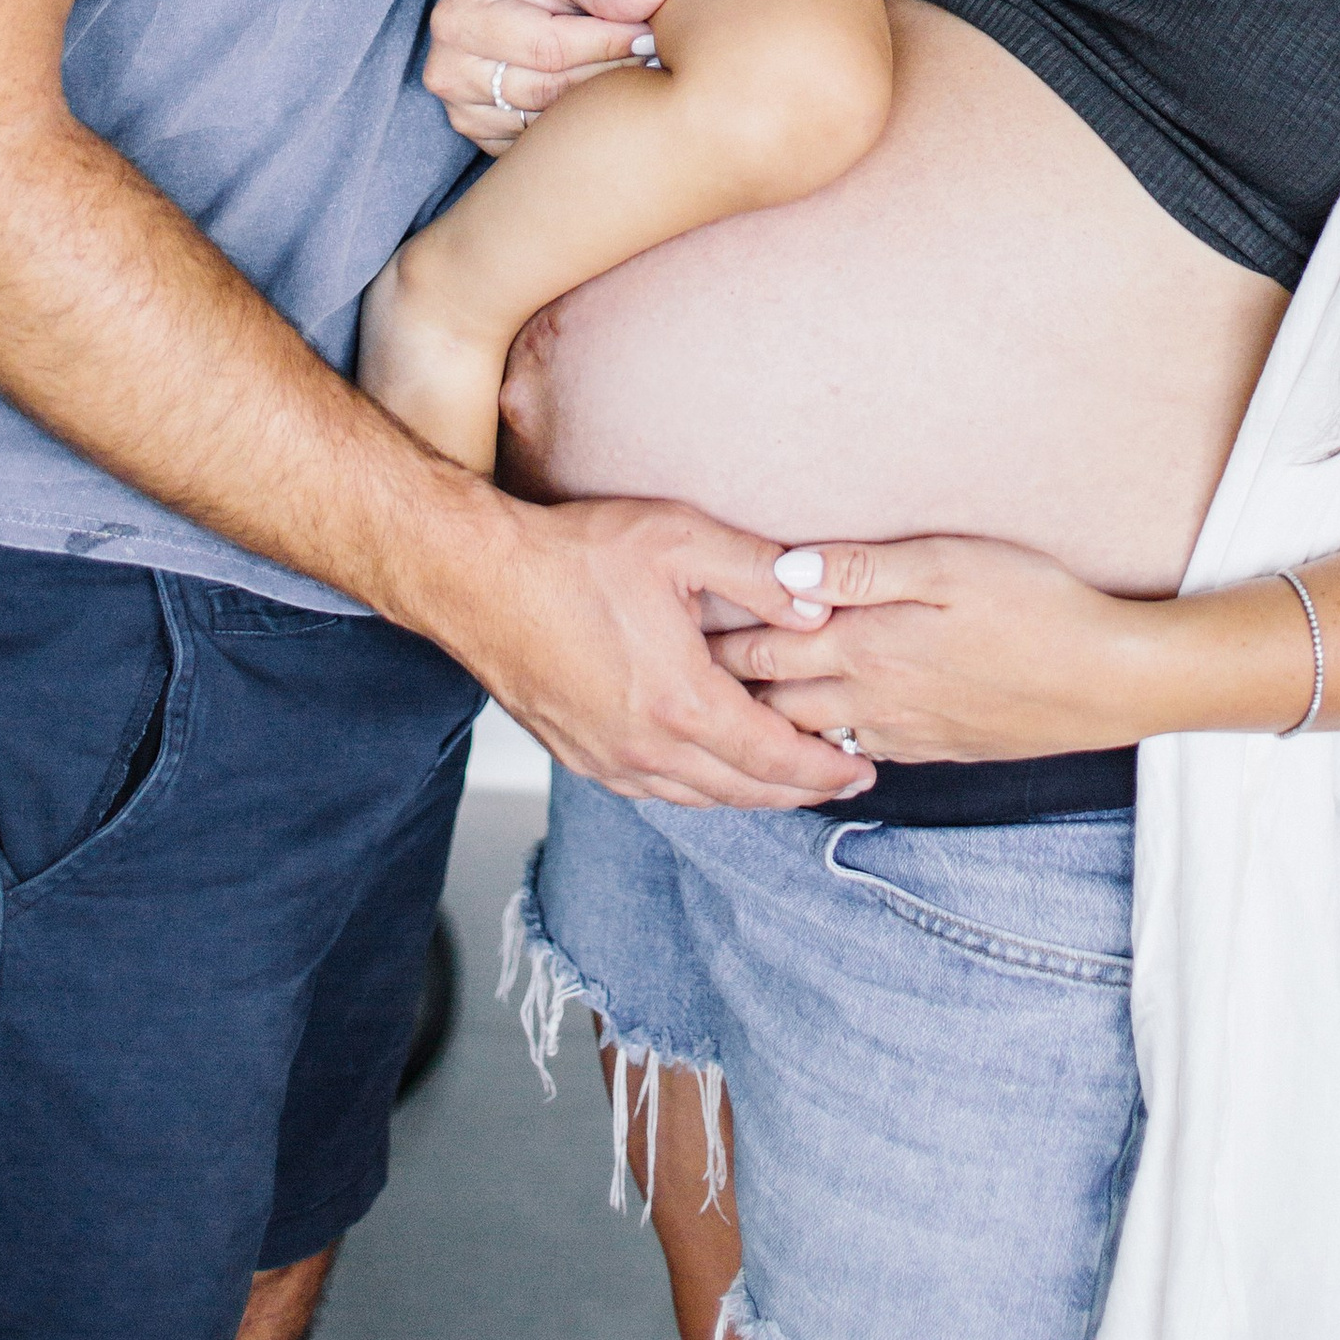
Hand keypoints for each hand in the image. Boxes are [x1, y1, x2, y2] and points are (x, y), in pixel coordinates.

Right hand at [424, 0, 674, 149]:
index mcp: (460, 16)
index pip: (548, 45)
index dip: (607, 41)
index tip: (651, 33)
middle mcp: (448, 69)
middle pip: (549, 88)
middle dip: (608, 72)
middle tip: (654, 57)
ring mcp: (462, 112)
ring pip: (547, 122)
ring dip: (597, 102)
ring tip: (635, 78)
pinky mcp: (483, 139)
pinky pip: (540, 143)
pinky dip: (575, 126)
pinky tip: (602, 104)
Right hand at [477, 494, 879, 809]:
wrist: (478, 580)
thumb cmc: (572, 556)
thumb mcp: (681, 541)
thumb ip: (759, 573)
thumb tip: (819, 604)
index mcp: (682, 705)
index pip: (775, 758)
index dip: (826, 769)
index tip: (861, 769)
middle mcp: (646, 750)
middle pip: (744, 791)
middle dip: (801, 791)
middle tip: (841, 781)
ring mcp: (609, 761)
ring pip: (700, 799)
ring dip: (751, 792)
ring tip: (789, 776)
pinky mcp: (580, 755)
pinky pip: (657, 791)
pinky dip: (700, 787)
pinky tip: (712, 766)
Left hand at [708, 532, 1154, 765]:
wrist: (1109, 682)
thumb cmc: (1036, 605)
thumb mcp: (950, 563)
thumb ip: (862, 568)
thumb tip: (784, 566)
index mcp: (866, 645)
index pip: (761, 644)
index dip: (708, 634)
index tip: (661, 623)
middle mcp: (870, 697)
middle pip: (768, 697)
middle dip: (717, 684)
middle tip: (665, 668)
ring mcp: (901, 730)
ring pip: (803, 734)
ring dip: (759, 720)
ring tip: (714, 704)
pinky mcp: (932, 747)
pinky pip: (851, 749)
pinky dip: (812, 743)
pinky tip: (804, 731)